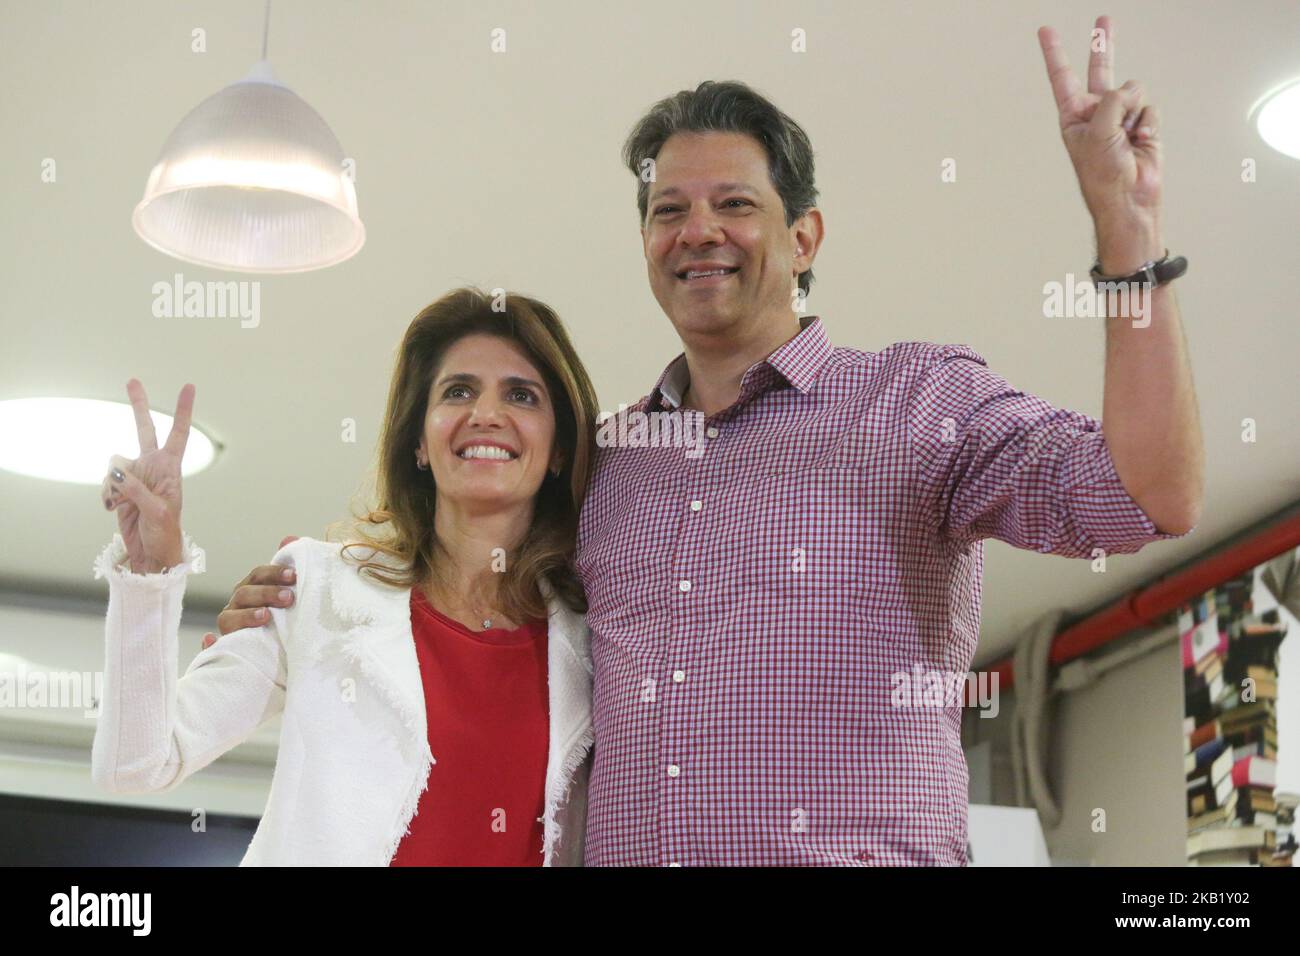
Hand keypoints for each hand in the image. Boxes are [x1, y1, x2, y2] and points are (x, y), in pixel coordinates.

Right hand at [102, 379, 193, 573]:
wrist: (152, 554)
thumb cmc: (165, 534)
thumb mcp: (157, 512)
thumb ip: (137, 489)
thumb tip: (117, 472)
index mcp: (170, 469)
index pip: (178, 433)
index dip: (183, 410)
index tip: (189, 386)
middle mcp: (153, 467)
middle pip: (144, 429)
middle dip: (138, 405)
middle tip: (132, 380)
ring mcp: (135, 477)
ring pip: (114, 464)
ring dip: (113, 484)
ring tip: (122, 504)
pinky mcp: (119, 489)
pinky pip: (106, 482)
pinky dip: (106, 494)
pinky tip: (113, 508)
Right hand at [200, 536, 299, 648]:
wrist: (280, 656)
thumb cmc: (282, 620)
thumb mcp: (288, 596)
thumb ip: (287, 570)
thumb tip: (290, 538)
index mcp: (251, 590)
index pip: (258, 576)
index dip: (274, 573)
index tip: (294, 576)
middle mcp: (237, 606)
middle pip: (244, 594)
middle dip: (266, 593)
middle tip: (288, 598)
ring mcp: (229, 627)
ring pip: (228, 618)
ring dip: (247, 616)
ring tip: (266, 616)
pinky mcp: (225, 648)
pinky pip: (212, 648)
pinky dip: (209, 644)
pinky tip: (211, 641)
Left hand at [1038, 15, 1163, 267]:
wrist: (1129, 199)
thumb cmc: (1103, 176)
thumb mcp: (1097, 132)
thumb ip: (1111, 101)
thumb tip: (1131, 88)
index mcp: (1073, 116)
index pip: (1062, 77)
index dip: (1055, 53)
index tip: (1045, 30)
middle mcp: (1095, 113)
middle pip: (1099, 70)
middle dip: (1103, 45)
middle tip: (1103, 20)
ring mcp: (1120, 117)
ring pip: (1132, 91)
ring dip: (1132, 111)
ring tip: (1126, 138)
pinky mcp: (1142, 124)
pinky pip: (1149, 108)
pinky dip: (1147, 124)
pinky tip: (1140, 142)